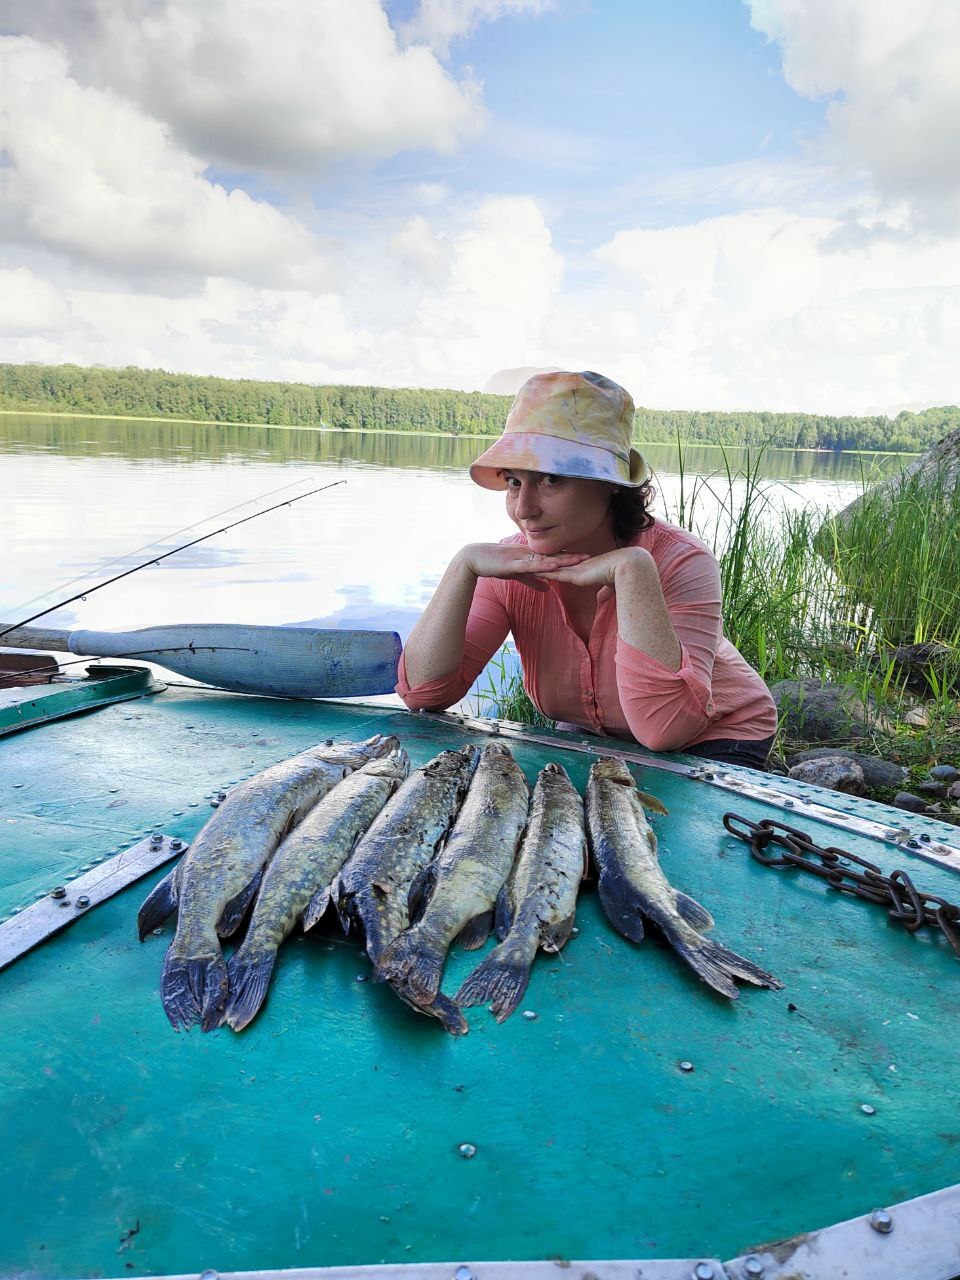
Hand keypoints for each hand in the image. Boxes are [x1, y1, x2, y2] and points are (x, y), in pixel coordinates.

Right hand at [458, 543, 590, 591]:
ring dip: (562, 560)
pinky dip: (544, 565)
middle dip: (571, 557)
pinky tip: (554, 566)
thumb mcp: (517, 575)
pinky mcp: (514, 564)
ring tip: (578, 560)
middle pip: (554, 556)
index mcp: (530, 557)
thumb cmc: (494, 565)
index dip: (569, 558)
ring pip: (546, 559)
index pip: (553, 557)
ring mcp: (521, 558)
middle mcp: (529, 554)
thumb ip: (532, 580)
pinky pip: (532, 565)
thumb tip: (548, 589)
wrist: (474, 559)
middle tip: (590, 557)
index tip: (585, 559)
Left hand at [536, 546, 648, 590]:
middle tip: (526, 560)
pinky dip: (544, 572)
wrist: (629, 569)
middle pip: (554, 564)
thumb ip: (604, 592)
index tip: (543, 564)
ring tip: (523, 564)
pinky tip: (532, 571)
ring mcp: (575, 570)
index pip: (565, 567)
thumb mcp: (610, 588)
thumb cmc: (624, 579)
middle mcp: (577, 567)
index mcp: (584, 569)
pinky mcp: (575, 575)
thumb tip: (601, 598)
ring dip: (538, 567)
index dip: (554, 566)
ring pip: (551, 567)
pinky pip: (556, 573)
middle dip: (541, 563)